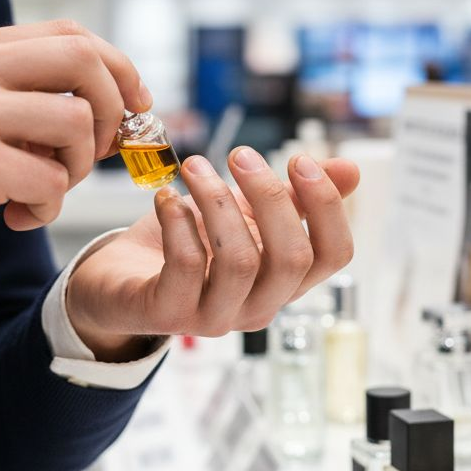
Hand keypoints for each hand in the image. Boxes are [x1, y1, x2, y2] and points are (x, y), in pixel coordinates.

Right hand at [0, 20, 148, 283]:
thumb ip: (24, 99)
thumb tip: (116, 111)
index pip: (72, 33)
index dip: (119, 69)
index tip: (135, 107)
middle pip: (84, 60)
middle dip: (114, 108)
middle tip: (100, 152)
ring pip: (76, 120)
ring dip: (79, 165)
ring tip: (43, 189)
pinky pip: (51, 177)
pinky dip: (47, 205)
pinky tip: (14, 216)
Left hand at [68, 148, 360, 360]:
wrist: (118, 280)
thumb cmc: (189, 243)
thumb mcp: (245, 212)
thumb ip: (294, 196)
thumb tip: (352, 169)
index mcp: (284, 282)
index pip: (335, 256)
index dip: (327, 206)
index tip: (298, 159)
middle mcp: (258, 306)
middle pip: (291, 258)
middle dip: (270, 196)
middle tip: (238, 153)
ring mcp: (214, 317)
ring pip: (240, 261)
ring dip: (217, 201)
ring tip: (194, 166)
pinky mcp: (167, 313)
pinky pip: (186, 266)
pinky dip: (178, 221)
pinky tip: (166, 197)